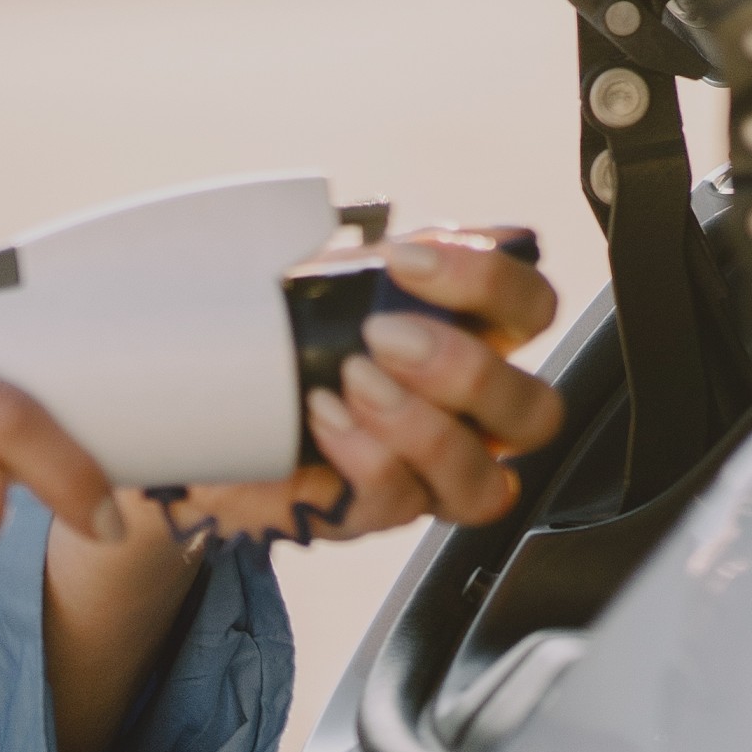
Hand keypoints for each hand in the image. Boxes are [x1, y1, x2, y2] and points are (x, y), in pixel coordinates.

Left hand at [150, 231, 562, 549]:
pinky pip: (399, 497)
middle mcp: (474, 416)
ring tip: (351, 380)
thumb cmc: (285, 340)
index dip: (488, 282)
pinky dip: (363, 452)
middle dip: (464, 369)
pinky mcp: (382, 510)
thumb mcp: (332, 282)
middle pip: (535, 410)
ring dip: (418, 424)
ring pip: (483, 477)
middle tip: (382, 336)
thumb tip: (431, 241)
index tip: (404, 262)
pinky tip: (323, 417)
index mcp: (475, 340)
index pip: (533, 309)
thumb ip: (388, 261)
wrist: (216, 408)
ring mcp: (435, 473)